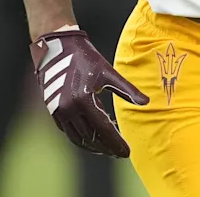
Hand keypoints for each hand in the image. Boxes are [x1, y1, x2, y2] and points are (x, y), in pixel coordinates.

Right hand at [31, 28, 148, 157]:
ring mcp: (58, 111)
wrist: (57, 47)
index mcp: (83, 100)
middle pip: (91, 137)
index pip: (103, 129)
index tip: (127, 153)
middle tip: (119, 153)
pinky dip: (80, 138)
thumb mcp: (108, 72)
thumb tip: (146, 102)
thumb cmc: (85, 57)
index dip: (116, 143)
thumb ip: (127, 89)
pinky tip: (91, 138)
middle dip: (106, 147)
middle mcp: (69, 109)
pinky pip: (68, 131)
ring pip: (78, 138)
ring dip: (93, 146)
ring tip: (107, 150)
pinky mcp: (53, 111)